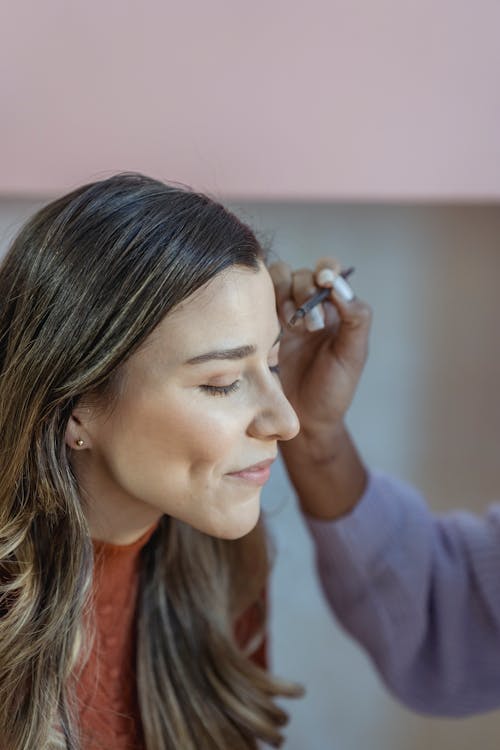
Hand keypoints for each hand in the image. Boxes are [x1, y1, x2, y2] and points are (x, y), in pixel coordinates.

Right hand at [269, 258, 371, 443]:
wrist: (303, 420)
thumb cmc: (333, 390)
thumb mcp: (353, 355)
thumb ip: (356, 318)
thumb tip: (340, 286)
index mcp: (336, 309)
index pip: (331, 272)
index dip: (326, 269)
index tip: (324, 281)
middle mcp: (310, 307)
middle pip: (303, 274)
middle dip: (306, 291)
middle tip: (310, 326)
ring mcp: (284, 315)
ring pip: (279, 279)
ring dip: (284, 294)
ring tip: (291, 325)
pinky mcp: (262, 326)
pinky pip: (259, 299)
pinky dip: (264, 302)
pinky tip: (275, 326)